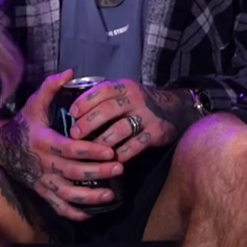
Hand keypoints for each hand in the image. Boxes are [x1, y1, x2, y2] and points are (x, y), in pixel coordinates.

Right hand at [0, 71, 122, 222]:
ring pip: (67, 194)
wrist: (0, 147)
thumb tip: (70, 71)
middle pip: (73, 172)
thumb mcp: (34, 103)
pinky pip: (57, 207)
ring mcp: (41, 180)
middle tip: (119, 169)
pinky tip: (89, 214)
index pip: (69, 149)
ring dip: (89, 197)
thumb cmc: (24, 124)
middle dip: (98, 172)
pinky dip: (73, 212)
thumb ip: (51, 87)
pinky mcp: (41, 192)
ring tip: (111, 195)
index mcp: (43, 141)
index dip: (90, 151)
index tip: (110, 151)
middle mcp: (42, 163)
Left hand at [66, 79, 192, 161]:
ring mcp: (147, 116)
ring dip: (102, 141)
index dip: (85, 101)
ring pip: (120, 129)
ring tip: (90, 151)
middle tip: (74, 134)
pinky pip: (135, 145)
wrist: (175, 109)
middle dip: (88, 123)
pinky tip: (112, 159)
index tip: (72, 112)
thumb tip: (73, 111)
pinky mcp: (157, 132)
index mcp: (125, 87)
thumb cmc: (139, 104)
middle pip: (108, 110)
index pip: (102, 90)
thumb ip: (104, 99)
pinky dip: (122, 153)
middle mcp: (136, 99)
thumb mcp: (124, 93)